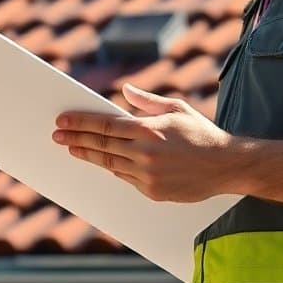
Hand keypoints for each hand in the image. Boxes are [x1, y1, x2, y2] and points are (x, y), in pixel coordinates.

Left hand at [52, 83, 239, 202]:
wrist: (226, 166)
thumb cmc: (202, 133)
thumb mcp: (176, 109)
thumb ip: (147, 101)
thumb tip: (126, 90)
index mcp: (149, 130)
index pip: (104, 126)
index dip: (80, 123)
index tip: (62, 121)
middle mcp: (145, 153)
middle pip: (101, 146)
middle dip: (75, 139)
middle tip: (56, 135)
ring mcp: (147, 175)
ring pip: (109, 164)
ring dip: (88, 156)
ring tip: (71, 149)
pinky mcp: (152, 192)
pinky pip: (126, 179)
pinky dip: (114, 169)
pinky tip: (102, 162)